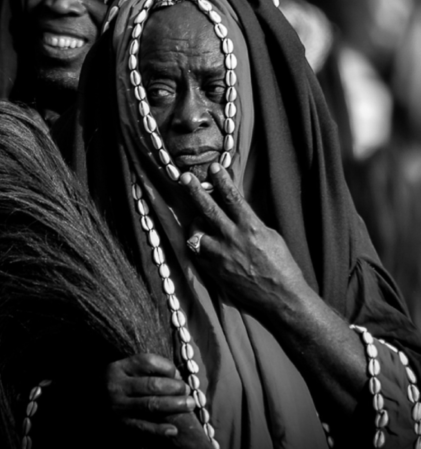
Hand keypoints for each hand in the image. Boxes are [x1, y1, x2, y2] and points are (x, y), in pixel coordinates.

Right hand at [105, 353, 194, 438]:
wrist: (92, 401)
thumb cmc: (116, 384)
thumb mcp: (124, 370)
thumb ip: (146, 369)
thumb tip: (176, 376)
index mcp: (118, 367)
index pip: (147, 362)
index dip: (167, 366)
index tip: (177, 373)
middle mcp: (116, 386)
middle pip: (151, 384)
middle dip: (175, 388)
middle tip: (188, 391)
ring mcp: (118, 407)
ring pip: (150, 405)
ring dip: (174, 406)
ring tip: (189, 405)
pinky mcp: (120, 425)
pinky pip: (143, 427)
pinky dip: (159, 429)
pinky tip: (173, 430)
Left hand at [180, 162, 309, 319]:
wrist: (281, 299)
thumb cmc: (282, 266)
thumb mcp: (270, 236)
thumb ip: (250, 223)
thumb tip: (236, 211)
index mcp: (251, 227)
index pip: (232, 198)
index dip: (222, 181)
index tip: (213, 167)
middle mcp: (233, 239)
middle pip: (208, 210)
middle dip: (194, 191)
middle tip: (184, 177)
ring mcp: (221, 256)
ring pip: (196, 232)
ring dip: (195, 224)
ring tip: (198, 221)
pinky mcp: (213, 271)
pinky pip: (196, 253)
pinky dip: (197, 245)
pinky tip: (200, 242)